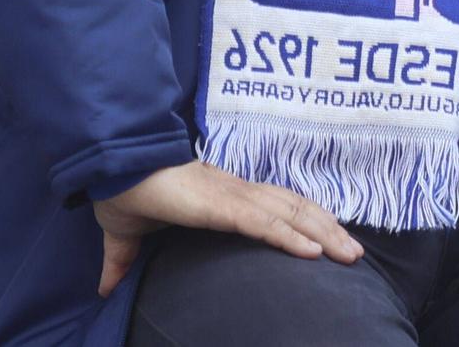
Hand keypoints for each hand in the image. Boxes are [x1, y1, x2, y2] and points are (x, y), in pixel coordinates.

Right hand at [91, 160, 362, 296]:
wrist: (109, 169)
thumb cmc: (121, 194)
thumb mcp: (126, 236)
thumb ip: (123, 261)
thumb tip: (104, 288)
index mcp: (222, 196)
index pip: (276, 206)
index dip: (305, 220)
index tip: (329, 238)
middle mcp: (236, 192)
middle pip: (295, 209)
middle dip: (328, 230)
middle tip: (355, 252)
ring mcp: (231, 196)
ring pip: (290, 215)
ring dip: (324, 234)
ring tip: (349, 254)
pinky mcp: (220, 205)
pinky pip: (264, 223)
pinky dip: (291, 237)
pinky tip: (313, 252)